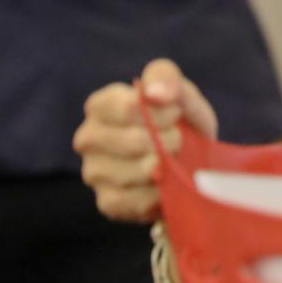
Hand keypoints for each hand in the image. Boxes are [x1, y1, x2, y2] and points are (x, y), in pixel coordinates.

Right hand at [73, 59, 216, 222]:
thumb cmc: (180, 123)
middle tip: (180, 140)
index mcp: (101, 105)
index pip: (127, 107)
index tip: (177, 113)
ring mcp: (93, 172)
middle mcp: (88, 138)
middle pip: (130, 141)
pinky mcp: (107, 202)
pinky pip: (132, 201)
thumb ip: (167, 80)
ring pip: (130, 173)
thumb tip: (153, 93)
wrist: (193, 165)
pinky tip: (164, 185)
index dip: (159, 113)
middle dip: (166, 141)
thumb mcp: (181, 95)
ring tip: (173, 160)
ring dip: (162, 168)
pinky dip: (156, 194)